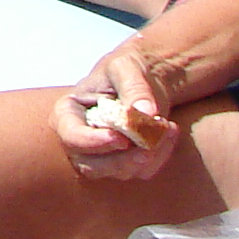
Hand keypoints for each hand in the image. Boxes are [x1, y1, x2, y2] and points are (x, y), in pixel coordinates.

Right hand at [50, 41, 180, 181]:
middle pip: (91, 165)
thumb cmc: (128, 69)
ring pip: (119, 172)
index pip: (70, 135)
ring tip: (166, 125)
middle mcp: (79, 140)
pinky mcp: (124, 164)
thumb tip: (145, 112)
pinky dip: (159, 156)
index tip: (121, 138)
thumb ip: (134, 87)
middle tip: (152, 139)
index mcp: (69, 112)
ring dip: (147, 155)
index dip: (92, 141)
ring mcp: (100, 156)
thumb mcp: (127, 66)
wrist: (146, 80)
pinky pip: (141, 171)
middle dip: (124, 158)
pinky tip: (170, 132)